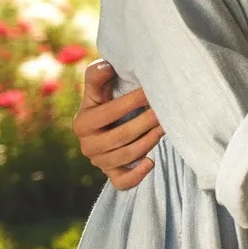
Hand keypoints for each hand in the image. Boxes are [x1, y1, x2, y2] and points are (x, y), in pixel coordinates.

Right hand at [72, 60, 162, 188]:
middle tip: (164, 110)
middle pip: (121, 137)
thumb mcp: (99, 88)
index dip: (131, 101)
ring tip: (165, 126)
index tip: (151, 90)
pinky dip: (137, 175)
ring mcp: (99, 162)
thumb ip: (97, 75)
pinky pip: (122, 182)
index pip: (109, 113)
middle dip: (146, 122)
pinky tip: (152, 162)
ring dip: (149, 141)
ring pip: (126, 156)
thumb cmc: (106, 100)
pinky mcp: (112, 174)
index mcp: (82, 123)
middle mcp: (88, 146)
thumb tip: (106, 66)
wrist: (108, 124)